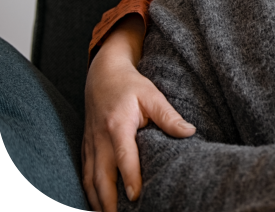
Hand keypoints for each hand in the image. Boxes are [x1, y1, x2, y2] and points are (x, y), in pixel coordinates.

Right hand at [83, 16, 194, 211]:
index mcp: (118, 126)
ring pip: (90, 181)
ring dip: (98, 202)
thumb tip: (189, 132)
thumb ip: (169, 116)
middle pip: (101, 178)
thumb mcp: (152, 95)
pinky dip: (90, 194)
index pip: (123, 157)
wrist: (102, 75)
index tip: (136, 197)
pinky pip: (85, 176)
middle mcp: (100, 139)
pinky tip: (99, 206)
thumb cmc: (130, 85)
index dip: (129, 178)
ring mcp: (90, 146)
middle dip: (109, 202)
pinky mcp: (86, 149)